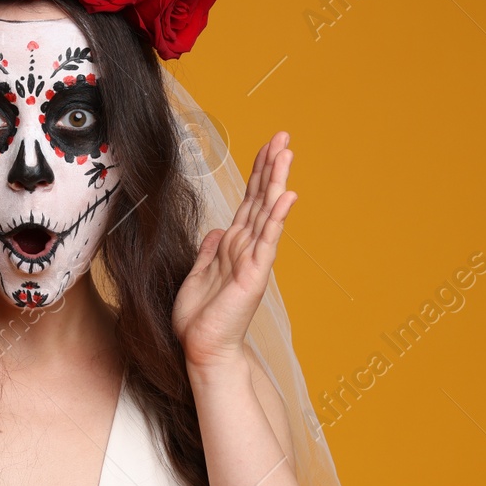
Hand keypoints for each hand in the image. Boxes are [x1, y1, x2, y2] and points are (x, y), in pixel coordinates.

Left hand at [173, 131, 296, 369]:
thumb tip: (216, 231)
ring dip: (276, 181)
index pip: (249, 202)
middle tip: (283, 136)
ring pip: (266, 212)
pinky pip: (267, 240)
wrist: (202, 350)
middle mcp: (247, 248)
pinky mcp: (253, 275)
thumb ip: (209, 252)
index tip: (266, 147)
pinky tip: (286, 196)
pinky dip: (276, 217)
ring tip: (287, 152)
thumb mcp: (198, 276)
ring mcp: (253, 260)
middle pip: (261, 199)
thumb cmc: (200, 320)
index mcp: (233, 246)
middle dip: (271, 167)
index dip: (257, 174)